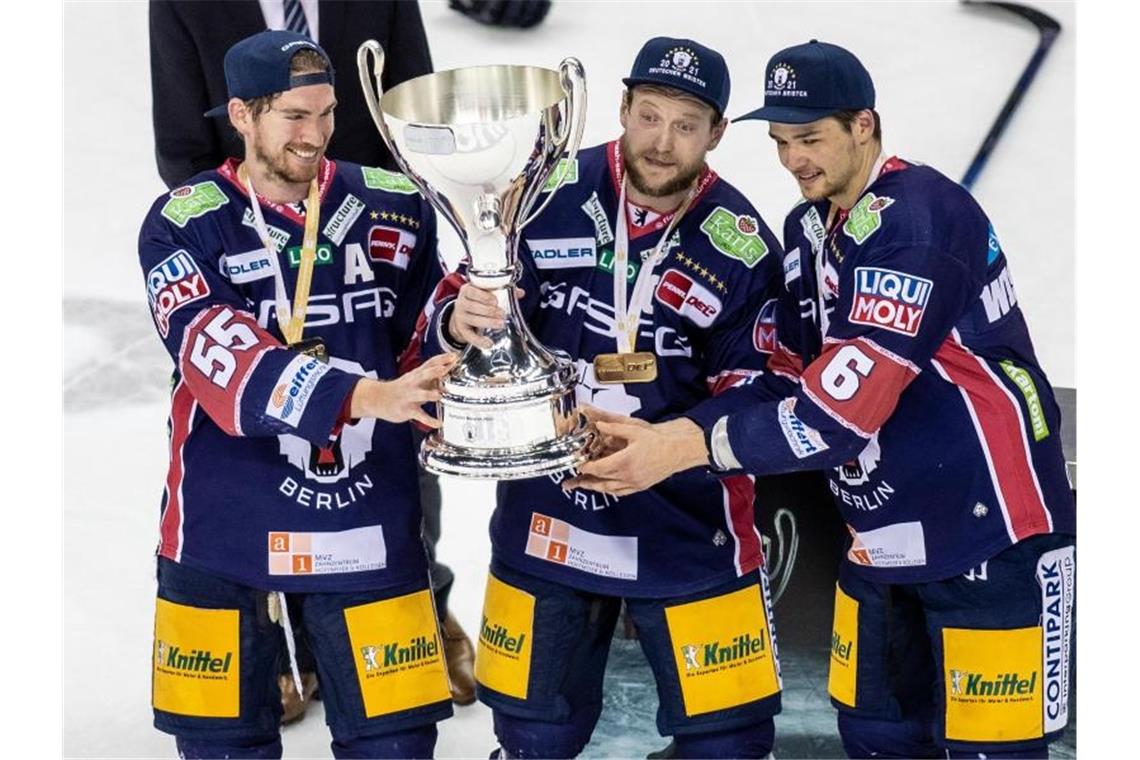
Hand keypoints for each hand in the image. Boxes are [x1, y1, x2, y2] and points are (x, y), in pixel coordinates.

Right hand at [350, 353, 456, 426]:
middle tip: (446, 369)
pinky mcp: (407, 410)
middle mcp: (413, 383)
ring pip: (419, 394)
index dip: (441, 359)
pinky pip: (419, 415)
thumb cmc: (401, 389)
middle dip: (435, 371)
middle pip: (424, 374)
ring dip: (429, 394)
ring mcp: (409, 396)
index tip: (454, 356)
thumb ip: (432, 377)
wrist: (378, 399)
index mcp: (416, 374)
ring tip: (438, 395)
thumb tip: (448, 374)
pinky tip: (439, 423)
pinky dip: (429, 420)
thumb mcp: (415, 380)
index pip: (430, 363)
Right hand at [447, 283, 523, 349]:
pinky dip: (479, 341)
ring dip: (488, 322)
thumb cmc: (478, 300)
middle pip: (473, 307)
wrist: (463, 313)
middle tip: (502, 314)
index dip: (484, 296)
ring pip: (473, 320)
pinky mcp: (462, 330)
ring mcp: (460, 317)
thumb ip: (503, 291)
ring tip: (501, 324)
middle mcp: (461, 303)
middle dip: (489, 311)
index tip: (495, 301)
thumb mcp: (487, 292)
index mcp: (467, 291)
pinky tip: (489, 344)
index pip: (472, 292)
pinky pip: (469, 336)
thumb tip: (520, 292)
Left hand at [563, 411, 710, 495]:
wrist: (678, 452)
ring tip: (583, 486)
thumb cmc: (658, 441)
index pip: (597, 468)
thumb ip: (614, 428)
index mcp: (624, 462)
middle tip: (570, 483)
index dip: (585, 468)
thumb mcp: (634, 430)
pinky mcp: (641, 486)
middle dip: (584, 481)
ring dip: (594, 488)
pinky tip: (605, 488)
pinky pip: (621, 492)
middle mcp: (627, 476)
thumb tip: (598, 424)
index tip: (578, 465)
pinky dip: (610, 490)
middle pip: (600, 481)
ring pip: (609, 489)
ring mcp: (634, 483)